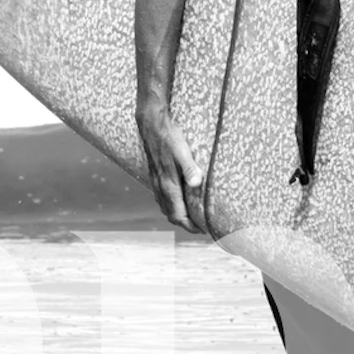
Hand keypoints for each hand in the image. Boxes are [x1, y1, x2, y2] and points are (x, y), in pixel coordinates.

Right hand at [136, 99, 205, 232]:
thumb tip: (197, 183)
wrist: (151, 123)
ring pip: (165, 207)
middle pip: (171, 215)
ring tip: (191, 218)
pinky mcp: (155, 175)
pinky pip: (161, 198)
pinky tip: (177, 201)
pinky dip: (170, 206)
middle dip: (185, 224)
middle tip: (200, 227)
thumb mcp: (183, 151)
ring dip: (177, 216)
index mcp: (168, 184)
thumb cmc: (169, 136)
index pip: (178, 215)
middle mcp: (160, 186)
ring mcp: (156, 181)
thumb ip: (190, 168)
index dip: (190, 226)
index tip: (202, 230)